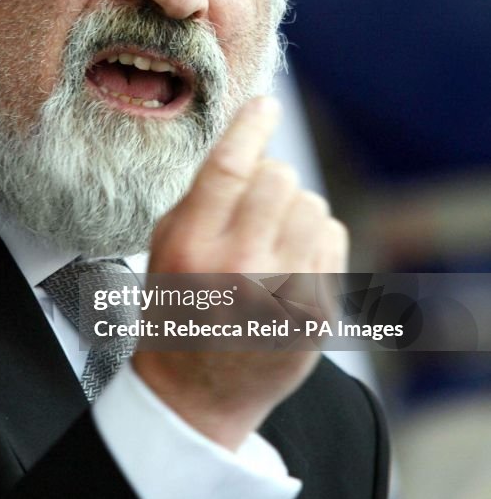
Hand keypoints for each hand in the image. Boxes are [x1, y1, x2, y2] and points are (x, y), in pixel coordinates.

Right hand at [133, 96, 347, 449]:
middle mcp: (238, 267)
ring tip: (271, 241)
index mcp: (192, 247)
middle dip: (271, 180)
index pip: (229, 166)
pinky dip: (314, 238)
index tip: (267, 105)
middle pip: (279, 176)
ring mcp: (282, 292)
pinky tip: (291, 263)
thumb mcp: (165, 249)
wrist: (197, 393)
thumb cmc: (179, 308)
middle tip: (255, 207)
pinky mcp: (316, 311)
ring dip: (294, 210)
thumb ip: (201, 197)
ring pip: (311, 203)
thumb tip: (250, 139)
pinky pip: (332, 237)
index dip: (252, 126)